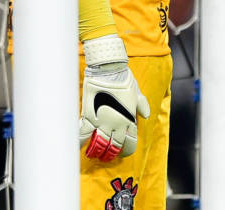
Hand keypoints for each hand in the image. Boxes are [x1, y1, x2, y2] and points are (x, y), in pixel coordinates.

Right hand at [79, 34, 150, 161]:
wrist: (109, 69)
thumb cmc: (123, 78)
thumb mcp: (137, 92)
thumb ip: (142, 105)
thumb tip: (146, 115)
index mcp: (129, 120)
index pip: (130, 143)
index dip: (126, 151)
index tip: (122, 152)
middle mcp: (116, 124)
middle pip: (114, 147)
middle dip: (110, 154)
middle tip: (106, 156)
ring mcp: (102, 121)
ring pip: (99, 144)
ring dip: (97, 152)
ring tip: (94, 154)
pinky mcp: (89, 116)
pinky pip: (83, 134)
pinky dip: (80, 143)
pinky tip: (78, 147)